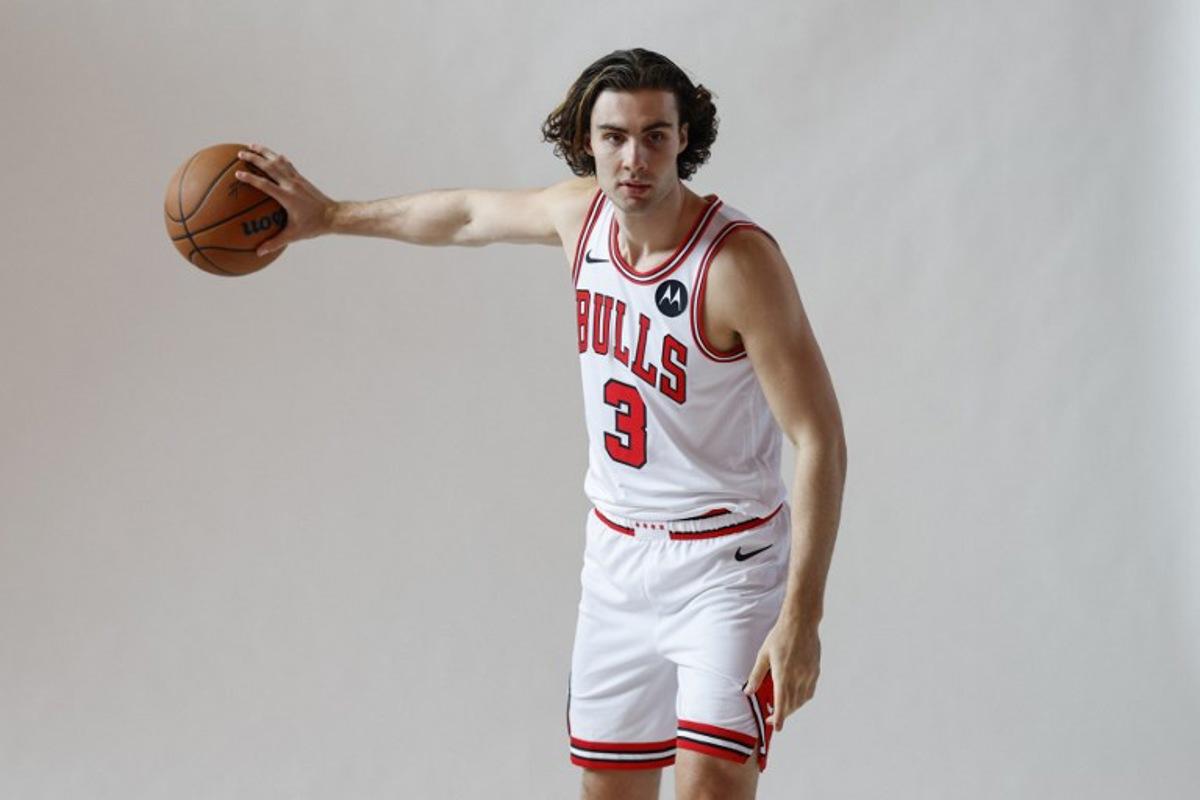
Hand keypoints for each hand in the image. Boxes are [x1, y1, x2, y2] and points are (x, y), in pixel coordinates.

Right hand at [234, 143, 335, 255]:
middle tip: (239, 153)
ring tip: (252, 146)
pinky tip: (272, 155)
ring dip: (265, 152)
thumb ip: (275, 243)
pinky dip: (278, 158)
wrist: (333, 215)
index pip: (265, 184)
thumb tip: (259, 253)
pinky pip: (287, 165)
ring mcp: (297, 179)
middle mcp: (291, 185)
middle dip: (254, 158)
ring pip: (279, 161)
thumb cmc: (314, 226)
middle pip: (270, 167)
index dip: (251, 178)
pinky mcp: (302, 179)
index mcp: (287, 197)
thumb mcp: (294, 235)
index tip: (238, 173)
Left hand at [743, 613, 820, 731]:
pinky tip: (796, 697)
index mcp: (783, 675)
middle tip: (773, 717)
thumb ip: (756, 675)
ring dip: (793, 707)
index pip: (782, 703)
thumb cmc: (779, 636)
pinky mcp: (815, 671)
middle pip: (792, 704)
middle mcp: (798, 678)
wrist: (801, 623)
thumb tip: (748, 691)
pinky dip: (802, 698)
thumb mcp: (763, 655)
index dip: (780, 718)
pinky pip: (809, 691)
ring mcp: (808, 675)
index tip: (777, 728)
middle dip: (783, 714)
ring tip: (784, 707)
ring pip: (802, 700)